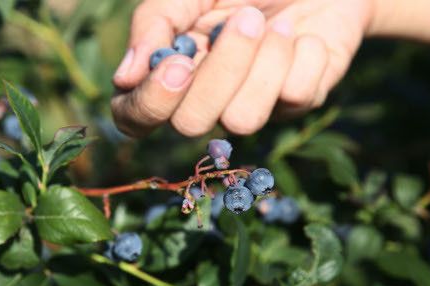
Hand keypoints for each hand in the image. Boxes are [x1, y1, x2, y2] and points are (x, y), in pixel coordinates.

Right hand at [111, 0, 373, 136]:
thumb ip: (155, 23)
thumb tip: (125, 77)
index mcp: (168, 73)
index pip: (136, 118)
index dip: (151, 103)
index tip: (178, 64)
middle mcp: (204, 100)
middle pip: (191, 124)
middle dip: (221, 70)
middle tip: (247, 17)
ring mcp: (250, 107)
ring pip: (242, 121)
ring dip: (265, 62)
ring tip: (278, 22)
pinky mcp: (297, 102)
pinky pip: (294, 98)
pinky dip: (302, 56)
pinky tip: (303, 34)